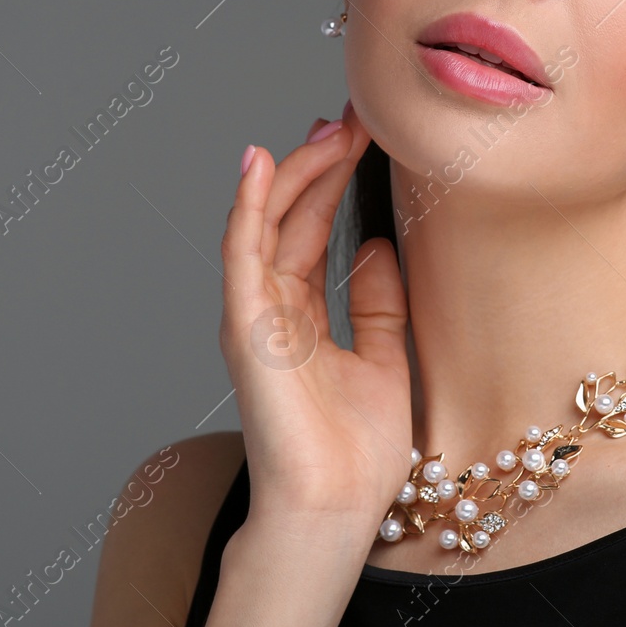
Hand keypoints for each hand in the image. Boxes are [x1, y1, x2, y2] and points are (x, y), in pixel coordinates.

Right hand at [219, 102, 412, 533]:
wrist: (336, 509)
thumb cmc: (355, 454)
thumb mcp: (384, 357)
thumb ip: (376, 303)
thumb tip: (374, 246)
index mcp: (298, 317)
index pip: (310, 230)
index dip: (333, 180)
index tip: (363, 134)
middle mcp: (268, 310)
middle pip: (288, 218)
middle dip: (318, 163)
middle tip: (352, 117)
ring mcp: (252, 317)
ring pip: (264, 224)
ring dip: (293, 171)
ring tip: (326, 127)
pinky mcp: (245, 328)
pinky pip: (241, 254)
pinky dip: (248, 206)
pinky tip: (261, 162)